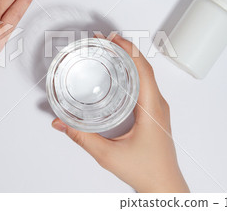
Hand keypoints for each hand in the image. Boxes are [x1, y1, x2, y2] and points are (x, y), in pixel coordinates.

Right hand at [52, 35, 188, 192]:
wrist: (165, 186)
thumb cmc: (147, 171)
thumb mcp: (108, 155)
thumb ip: (82, 138)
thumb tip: (61, 124)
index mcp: (152, 109)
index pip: (143, 69)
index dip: (127, 50)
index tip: (112, 39)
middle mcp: (158, 105)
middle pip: (144, 67)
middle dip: (125, 49)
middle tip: (105, 40)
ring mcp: (158, 108)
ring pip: (146, 75)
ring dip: (130, 60)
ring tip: (110, 51)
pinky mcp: (155, 113)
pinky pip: (146, 84)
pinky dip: (133, 72)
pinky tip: (120, 73)